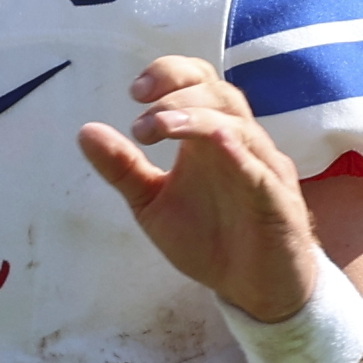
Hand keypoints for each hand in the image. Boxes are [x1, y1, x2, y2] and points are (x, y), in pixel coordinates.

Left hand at [78, 57, 315, 318]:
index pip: (198, 82)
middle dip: (179, 90)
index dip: (169, 73)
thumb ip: (123, 168)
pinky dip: (240, 152)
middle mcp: (238, 144)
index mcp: (207, 138)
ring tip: (158, 125)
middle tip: (141, 105)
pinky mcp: (278, 201)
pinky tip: (217, 142)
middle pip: (219, 93)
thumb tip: (85, 131)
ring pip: (238, 125)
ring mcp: (261, 170)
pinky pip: (261, 169)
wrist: (253, 289)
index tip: (134, 91)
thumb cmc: (209, 239)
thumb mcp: (152, 203)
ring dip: (197, 117)